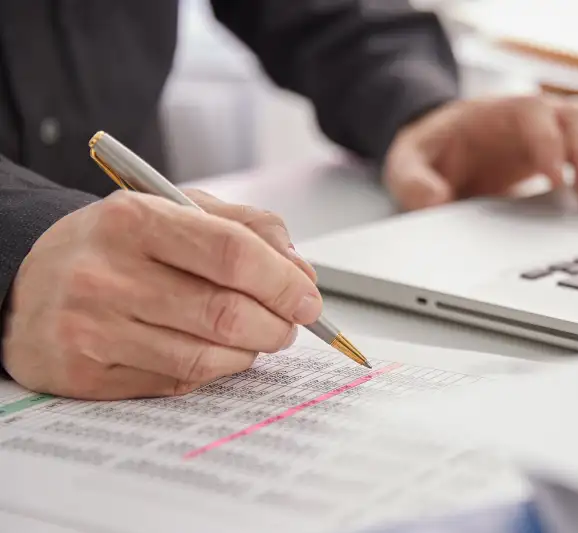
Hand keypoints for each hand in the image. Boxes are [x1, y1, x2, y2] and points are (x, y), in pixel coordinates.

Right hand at [1, 191, 320, 399]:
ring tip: (256, 338)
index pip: (232, 253)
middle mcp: (108, 274)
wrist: (26, 283)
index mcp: (136, 219)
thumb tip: (300, 273)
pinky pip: (176, 383)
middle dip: (276, 325)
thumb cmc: (115, 245)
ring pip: (205, 357)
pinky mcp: (86, 374)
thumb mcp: (175, 209)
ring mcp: (93, 328)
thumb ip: (246, 227)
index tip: (308, 299)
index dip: (283, 281)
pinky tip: (212, 353)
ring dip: (249, 353)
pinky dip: (212, 371)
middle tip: (289, 324)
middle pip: (225, 313)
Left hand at [383, 93, 577, 210]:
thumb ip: (414, 181)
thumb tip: (434, 202)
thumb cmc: (429, 154)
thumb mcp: (406, 165)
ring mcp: (553, 131)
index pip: (535, 116)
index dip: (550, 144)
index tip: (556, 181)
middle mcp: (533, 116)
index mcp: (498, 112)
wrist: (442, 149)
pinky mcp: (564, 150)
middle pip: (576, 118)